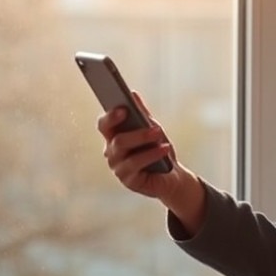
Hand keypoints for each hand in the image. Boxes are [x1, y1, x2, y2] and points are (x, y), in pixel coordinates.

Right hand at [98, 91, 182, 205]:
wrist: (172, 175)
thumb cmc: (158, 149)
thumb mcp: (152, 128)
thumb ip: (142, 113)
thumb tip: (132, 94)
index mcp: (114, 137)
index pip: (104, 125)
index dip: (111, 116)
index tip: (123, 108)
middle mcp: (111, 152)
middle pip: (116, 138)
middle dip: (136, 131)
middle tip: (153, 125)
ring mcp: (118, 168)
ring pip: (123, 151)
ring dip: (143, 140)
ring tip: (159, 135)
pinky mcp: (128, 181)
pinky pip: (135, 165)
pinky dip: (151, 155)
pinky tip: (164, 149)